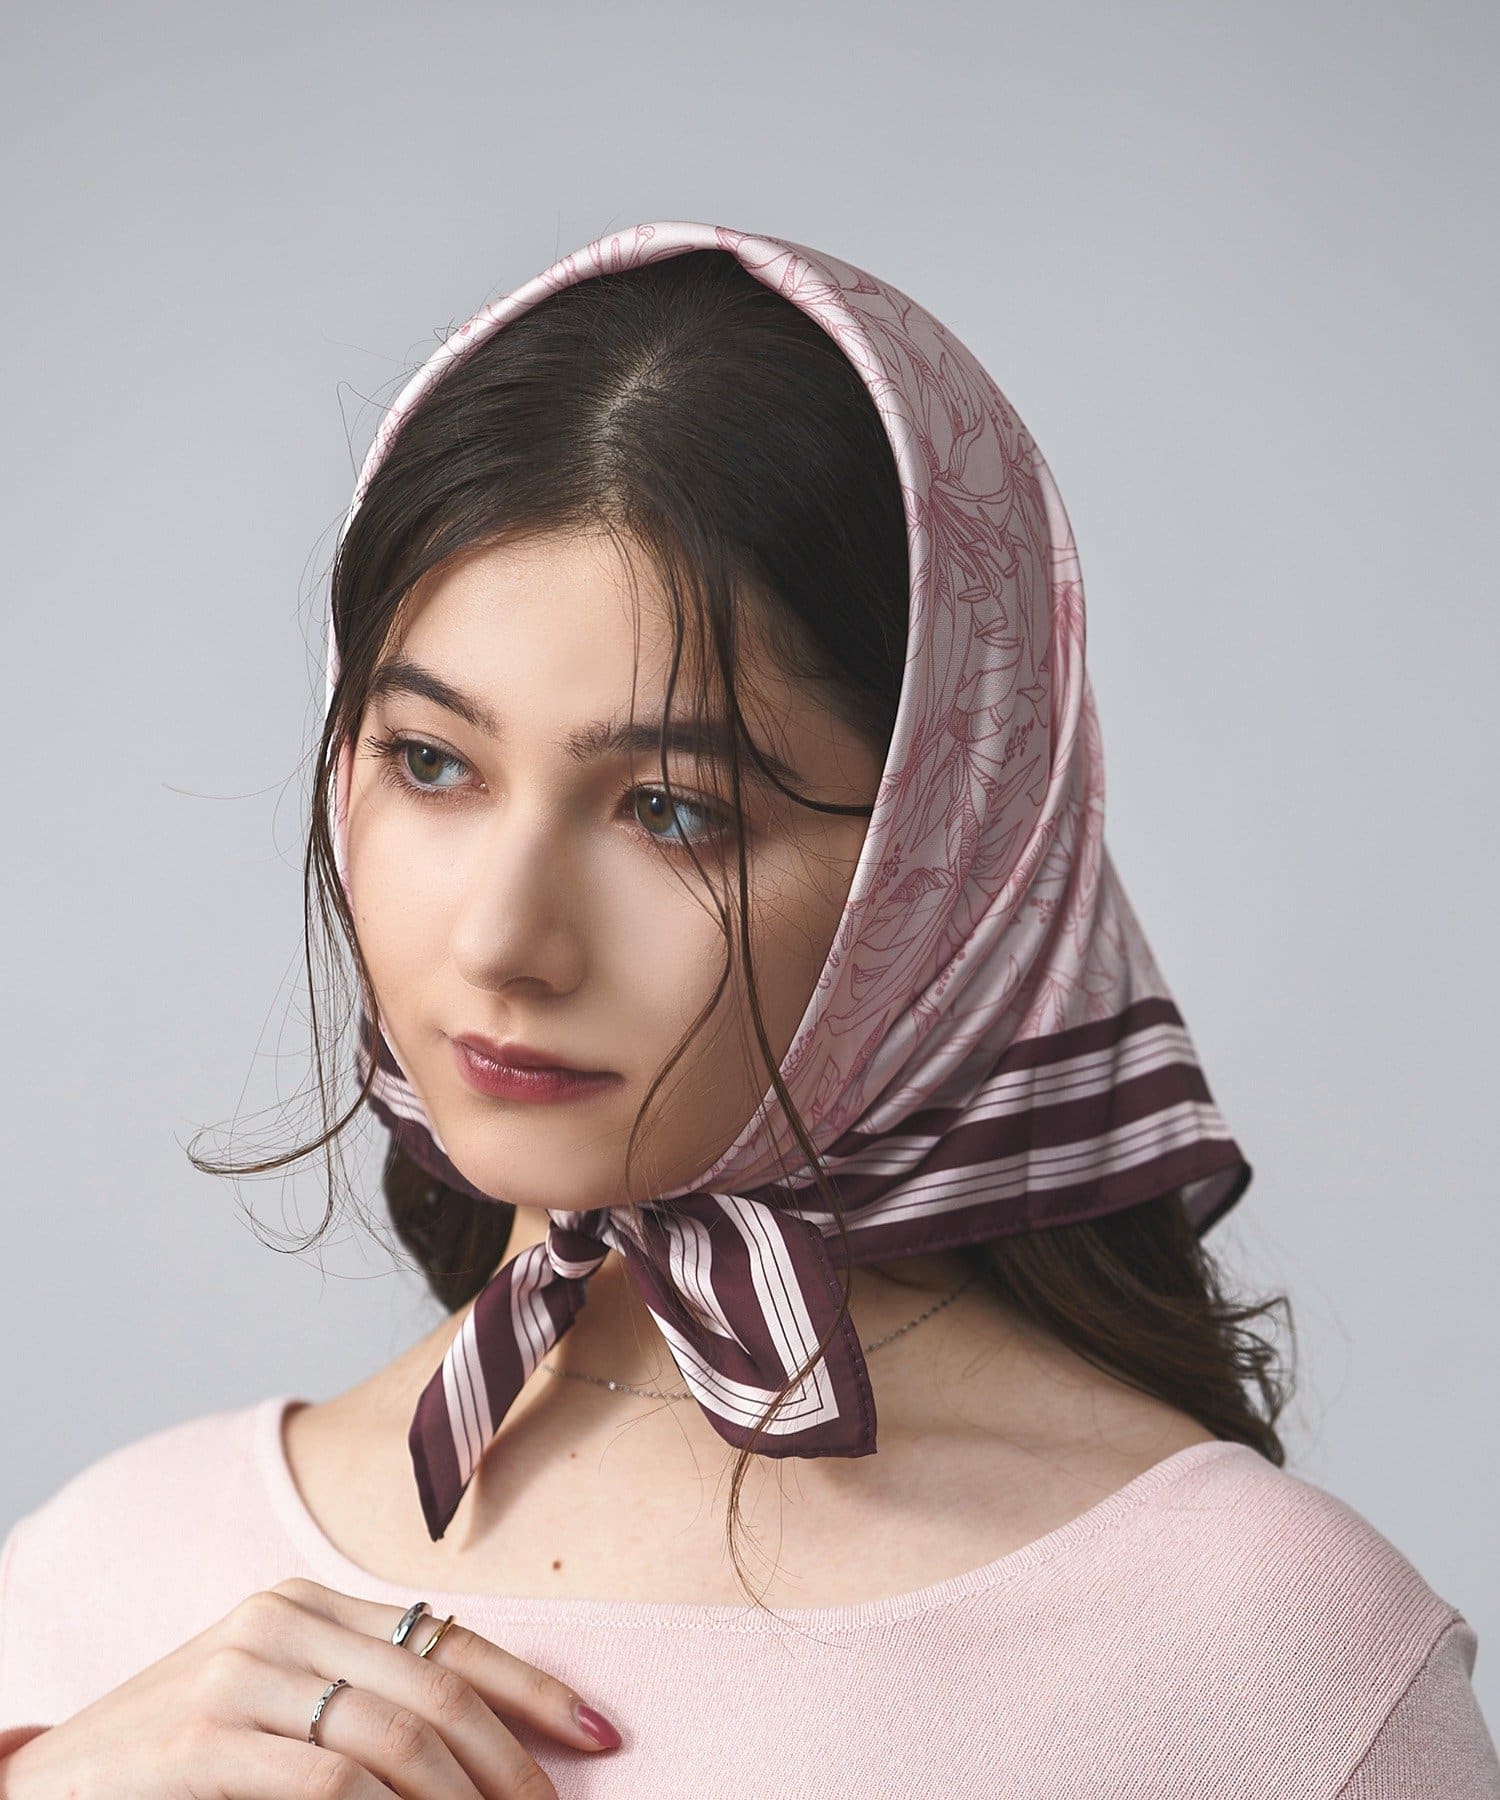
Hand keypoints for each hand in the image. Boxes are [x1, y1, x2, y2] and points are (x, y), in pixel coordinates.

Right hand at [0, 1575, 620, 1796]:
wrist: (45, 1788)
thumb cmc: (177, 1759)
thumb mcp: (275, 1709)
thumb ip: (362, 1704)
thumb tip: (480, 1752)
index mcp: (309, 1603)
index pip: (450, 1637)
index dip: (535, 1688)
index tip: (601, 1733)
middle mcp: (282, 1619)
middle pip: (438, 1688)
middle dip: (513, 1761)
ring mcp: (239, 1674)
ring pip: (396, 1738)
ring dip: (465, 1799)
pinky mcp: (202, 1736)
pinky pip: (331, 1783)